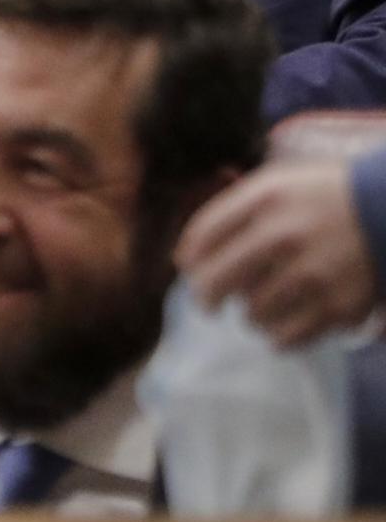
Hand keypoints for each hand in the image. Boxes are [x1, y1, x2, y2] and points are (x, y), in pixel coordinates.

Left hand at [178, 159, 381, 347]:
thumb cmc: (329, 198)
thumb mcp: (280, 183)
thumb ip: (230, 210)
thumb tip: (183, 257)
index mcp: (265, 198)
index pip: (201, 239)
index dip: (190, 261)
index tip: (192, 271)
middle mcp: (284, 234)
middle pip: (214, 282)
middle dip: (206, 297)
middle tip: (210, 304)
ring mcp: (312, 272)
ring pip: (251, 313)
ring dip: (253, 313)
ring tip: (268, 303)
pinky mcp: (339, 306)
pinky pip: (284, 338)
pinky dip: (278, 335)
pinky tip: (285, 323)